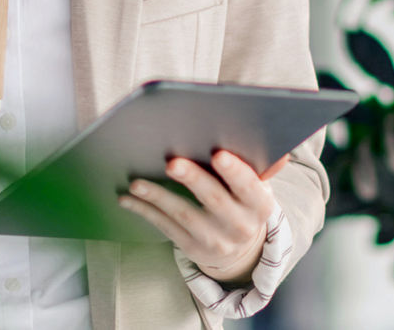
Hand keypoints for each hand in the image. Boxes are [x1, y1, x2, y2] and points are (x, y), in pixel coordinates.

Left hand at [118, 150, 289, 283]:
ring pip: (184, 214)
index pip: (249, 187)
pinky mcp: (193, 248)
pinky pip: (166, 227)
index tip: (218, 155)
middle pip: (214, 199)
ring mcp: (216, 240)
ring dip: (158, 196)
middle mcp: (240, 225)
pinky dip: (146, 210)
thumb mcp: (254, 188)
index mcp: (259, 205)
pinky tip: (128, 198)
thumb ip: (253, 167)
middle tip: (172, 163)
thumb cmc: (241, 201)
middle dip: (192, 179)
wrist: (239, 248)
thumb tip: (265, 144)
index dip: (235, 172)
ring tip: (137, 183)